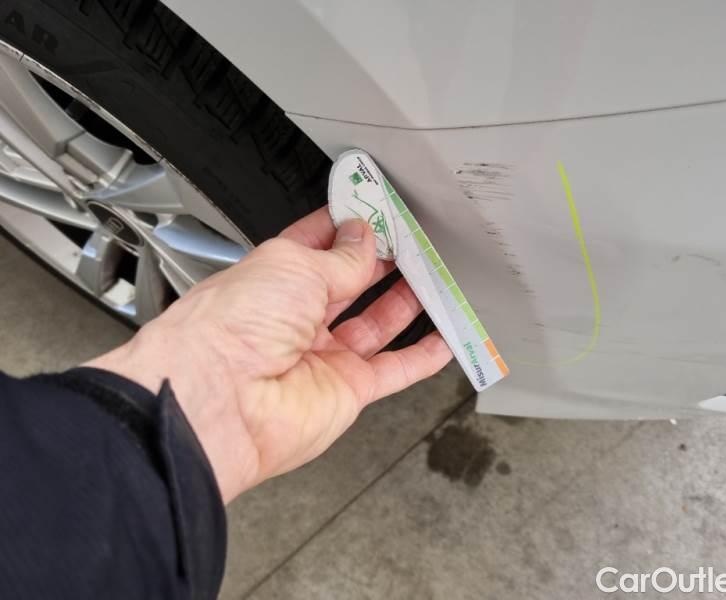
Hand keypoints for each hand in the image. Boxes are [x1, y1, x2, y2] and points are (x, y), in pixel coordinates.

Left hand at [86, 207, 451, 501]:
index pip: (317, 245)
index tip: (377, 209)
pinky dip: (421, 358)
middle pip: (350, 284)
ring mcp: (321, 356)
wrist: (220, 402)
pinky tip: (442, 340)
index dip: (348, 226)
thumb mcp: (293, 267)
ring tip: (434, 277)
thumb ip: (341, 256)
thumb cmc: (231, 327)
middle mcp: (295, 319)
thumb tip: (364, 238)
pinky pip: (393, 371)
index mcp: (273, 280)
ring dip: (406, 302)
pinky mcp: (345, 391)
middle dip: (382, 261)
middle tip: (414, 242)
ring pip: (375, 325)